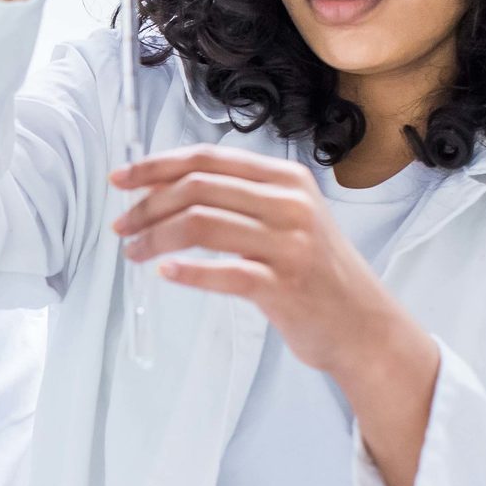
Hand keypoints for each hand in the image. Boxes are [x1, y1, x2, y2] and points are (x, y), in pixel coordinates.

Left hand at [112, 145, 435, 378]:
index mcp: (285, 179)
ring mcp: (289, 243)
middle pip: (198, 187)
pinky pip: (223, 272)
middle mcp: (289, 203)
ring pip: (201, 224)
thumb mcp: (291, 219)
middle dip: (148, 204)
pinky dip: (187, 272)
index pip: (207, 158)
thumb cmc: (317, 274)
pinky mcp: (284, 284)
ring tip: (134, 253)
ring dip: (156, 238)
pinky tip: (166, 275)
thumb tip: (170, 190)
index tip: (121, 179)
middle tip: (123, 225)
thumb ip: (243, 199)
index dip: (156, 166)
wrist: (365, 326)